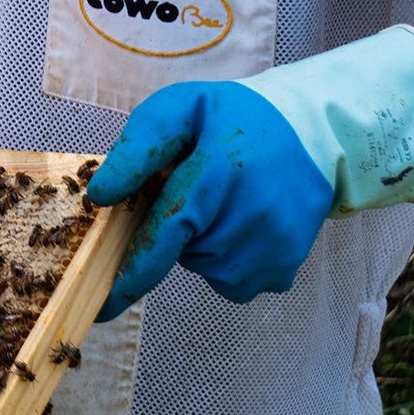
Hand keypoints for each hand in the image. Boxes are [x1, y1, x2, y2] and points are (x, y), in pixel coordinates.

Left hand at [86, 81, 333, 320]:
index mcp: (220, 170)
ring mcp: (276, 245)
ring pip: (206, 268)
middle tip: (198, 190)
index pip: (166, 232)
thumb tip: (101, 195)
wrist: (312, 131)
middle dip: (175, 229)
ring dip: (201, 245)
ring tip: (224, 203)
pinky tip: (242, 224)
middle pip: (180, 251)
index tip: (102, 305)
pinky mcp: (288, 264)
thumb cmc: (231, 118)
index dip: (132, 272)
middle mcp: (254, 214)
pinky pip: (234, 283)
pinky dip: (226, 261)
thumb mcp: (178, 109)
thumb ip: (137, 149)